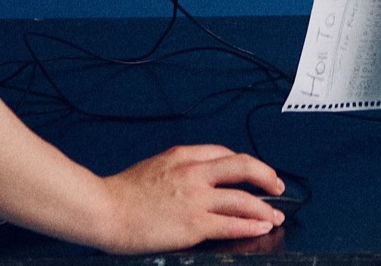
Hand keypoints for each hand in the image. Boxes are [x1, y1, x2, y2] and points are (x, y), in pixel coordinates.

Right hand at [93, 144, 284, 252]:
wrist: (104, 210)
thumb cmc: (121, 194)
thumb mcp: (153, 166)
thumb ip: (178, 169)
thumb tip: (197, 177)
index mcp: (182, 157)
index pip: (224, 153)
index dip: (244, 164)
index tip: (253, 171)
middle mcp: (193, 173)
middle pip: (243, 166)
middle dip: (266, 176)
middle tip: (276, 185)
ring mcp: (196, 198)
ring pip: (243, 198)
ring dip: (265, 208)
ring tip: (275, 215)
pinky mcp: (194, 223)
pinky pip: (232, 224)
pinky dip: (251, 225)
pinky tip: (260, 227)